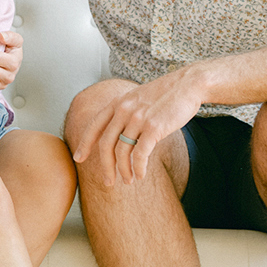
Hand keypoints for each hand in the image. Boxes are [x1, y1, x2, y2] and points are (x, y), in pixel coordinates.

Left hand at [71, 67, 203, 185]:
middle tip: (108, 182)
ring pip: (122, 152)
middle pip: (105, 144)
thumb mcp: (137, 98)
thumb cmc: (165, 94)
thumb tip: (117, 135)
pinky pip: (140, 154)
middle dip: (105, 166)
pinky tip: (140, 175)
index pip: (94, 126)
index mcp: (117, 102)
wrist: (188, 84)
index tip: (78, 158)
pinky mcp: (153, 127)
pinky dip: (138, 168)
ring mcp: (138, 118)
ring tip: (128, 180)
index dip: (84, 144)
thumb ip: (125, 112)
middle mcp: (123, 110)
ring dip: (124, 171)